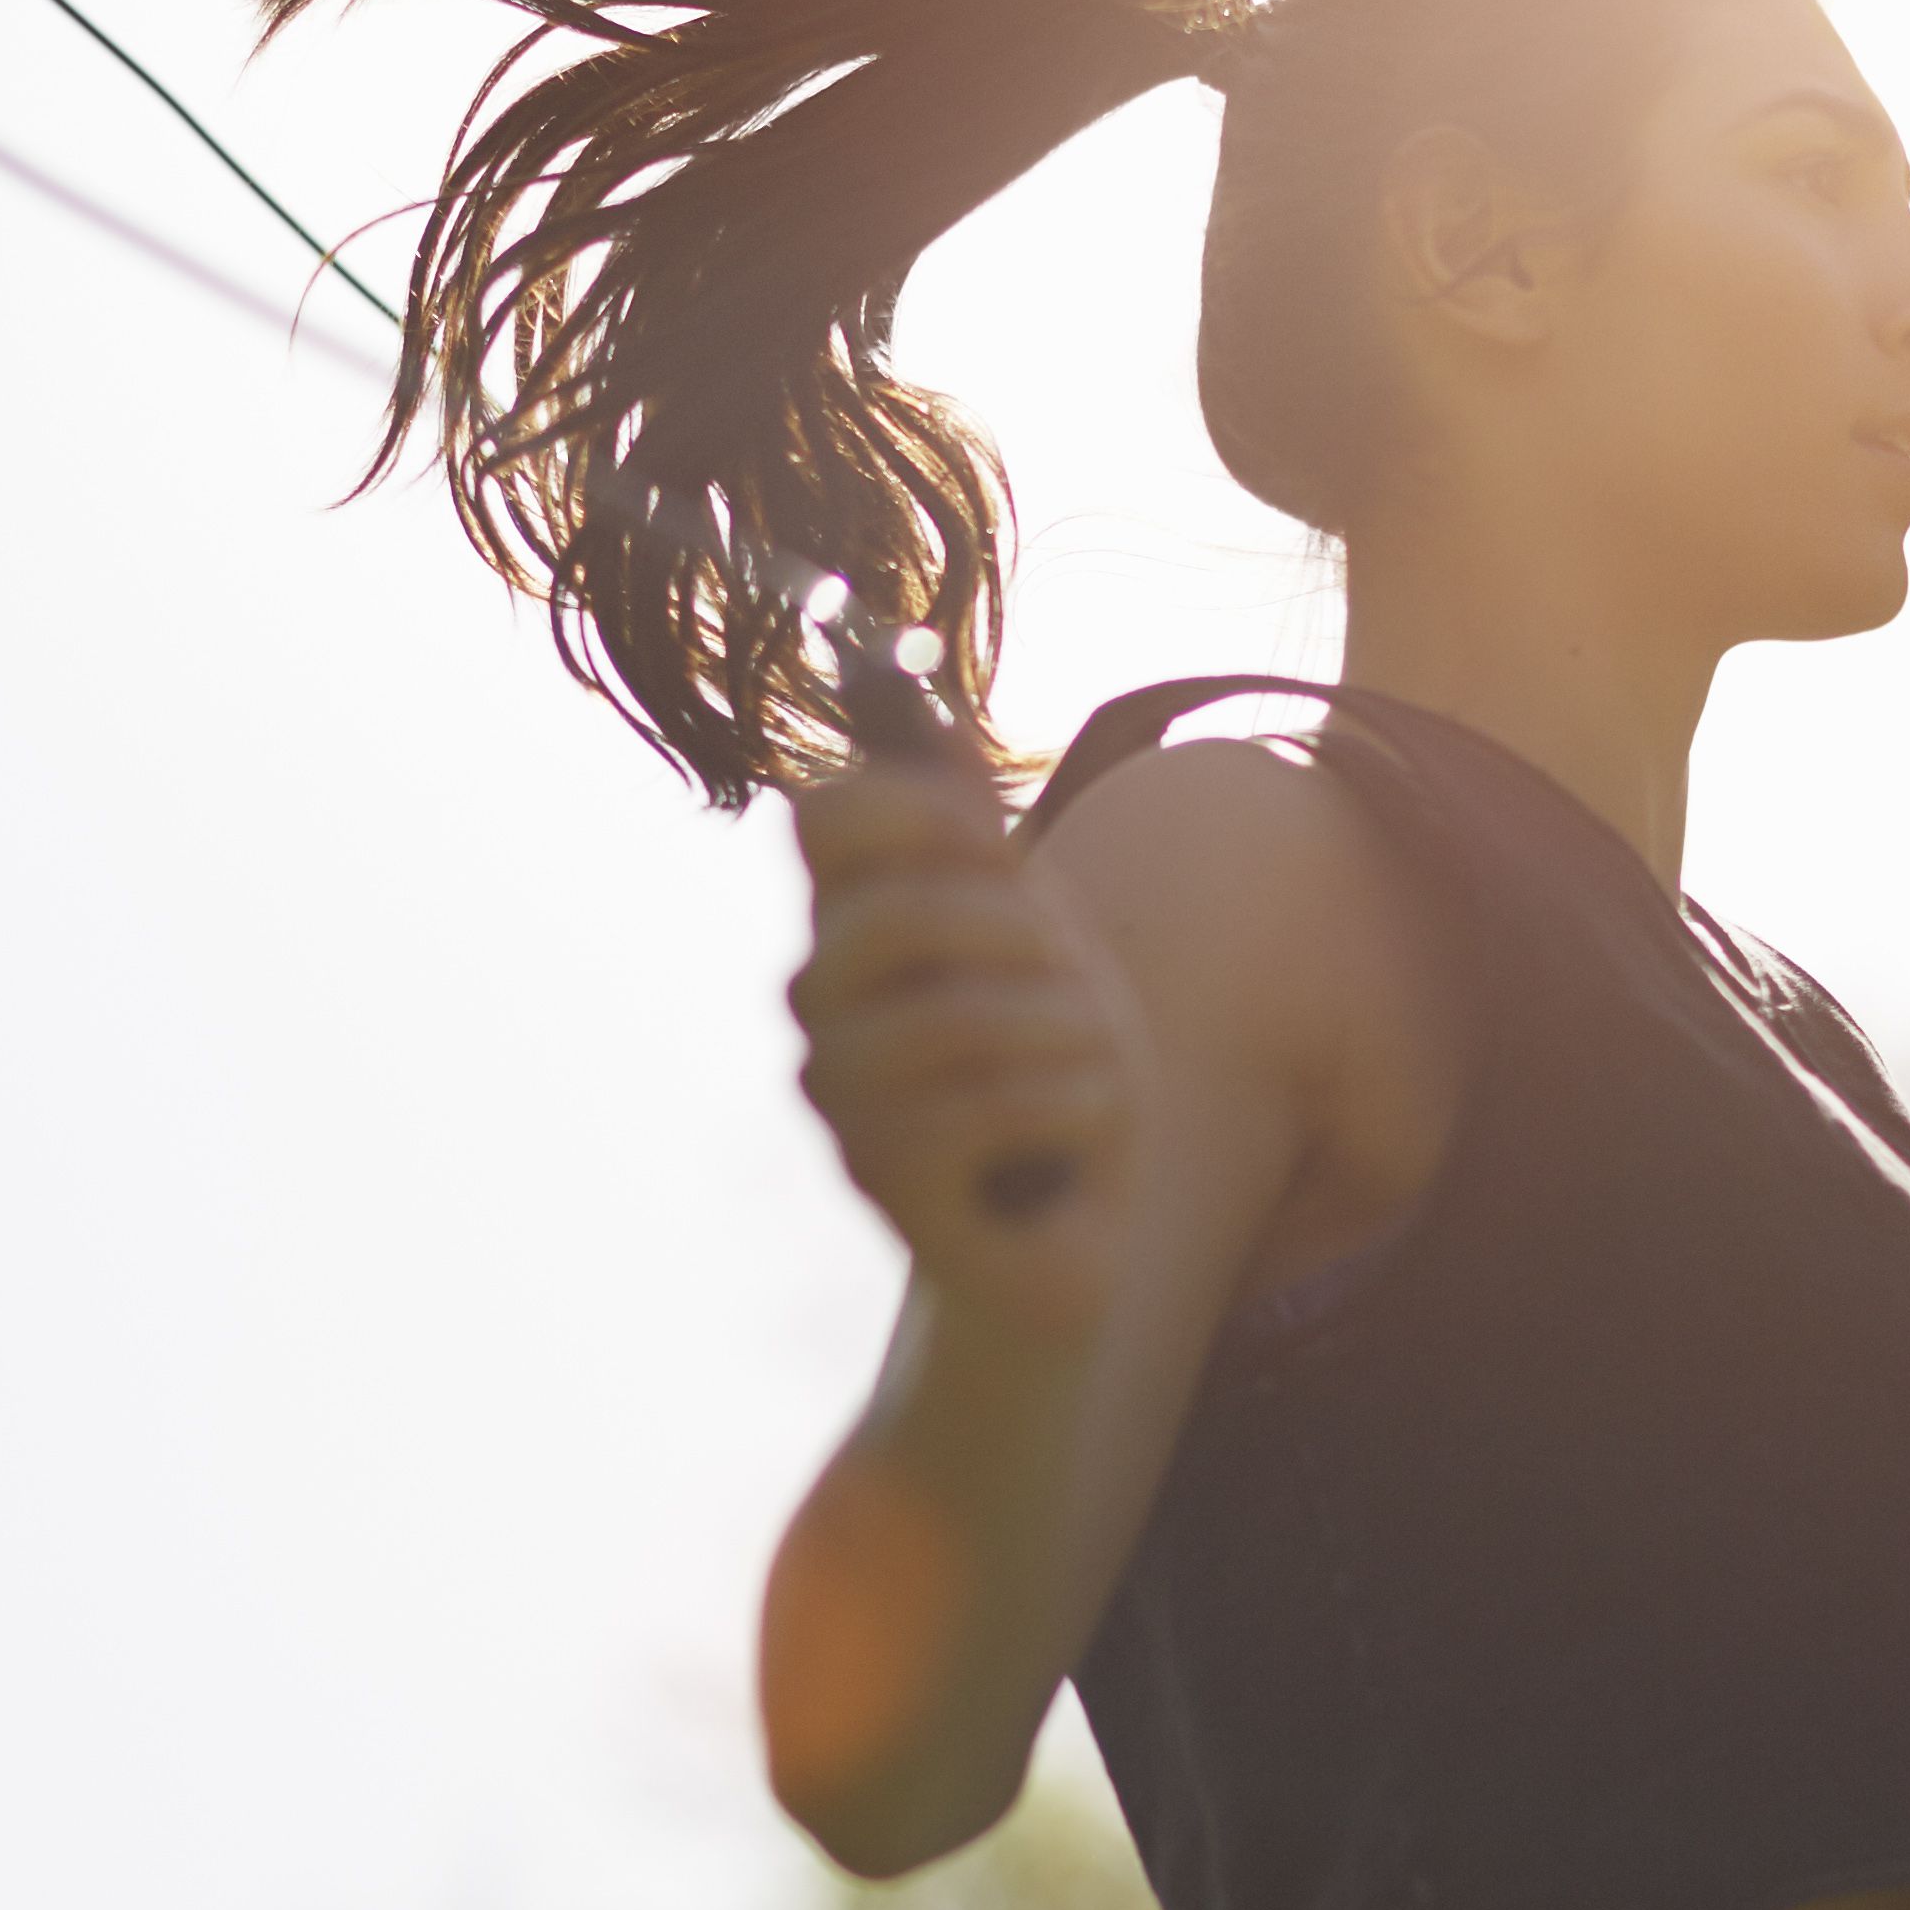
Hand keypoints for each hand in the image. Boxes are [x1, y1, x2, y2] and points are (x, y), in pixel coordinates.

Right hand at [782, 740, 1137, 1352]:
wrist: (1069, 1240)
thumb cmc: (1054, 1077)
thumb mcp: (1037, 935)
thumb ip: (966, 830)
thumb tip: (899, 670)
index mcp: (847, 931)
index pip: (824, 816)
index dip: (924, 814)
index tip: (1003, 855)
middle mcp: (818, 1010)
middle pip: (903, 912)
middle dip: (1029, 940)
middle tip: (1079, 990)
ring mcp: (840, 1100)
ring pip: (966, 1016)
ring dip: (1072, 1036)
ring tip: (1092, 1072)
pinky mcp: (884, 1184)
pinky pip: (995, 1103)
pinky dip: (1076, 1106)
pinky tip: (1085, 1134)